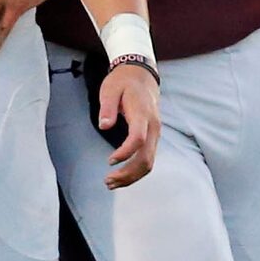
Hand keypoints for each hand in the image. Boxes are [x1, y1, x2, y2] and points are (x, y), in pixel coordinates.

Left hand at [96, 60, 160, 188]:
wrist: (142, 76)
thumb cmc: (123, 82)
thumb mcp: (110, 89)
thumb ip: (108, 107)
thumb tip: (104, 125)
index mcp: (143, 114)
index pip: (138, 138)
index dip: (125, 152)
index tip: (110, 160)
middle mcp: (153, 126)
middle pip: (146, 157)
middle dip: (128, 173)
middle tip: (107, 182)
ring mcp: (155, 134)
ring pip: (149, 163)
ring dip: (132, 177)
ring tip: (111, 183)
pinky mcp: (152, 138)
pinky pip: (148, 159)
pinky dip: (136, 171)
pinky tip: (121, 176)